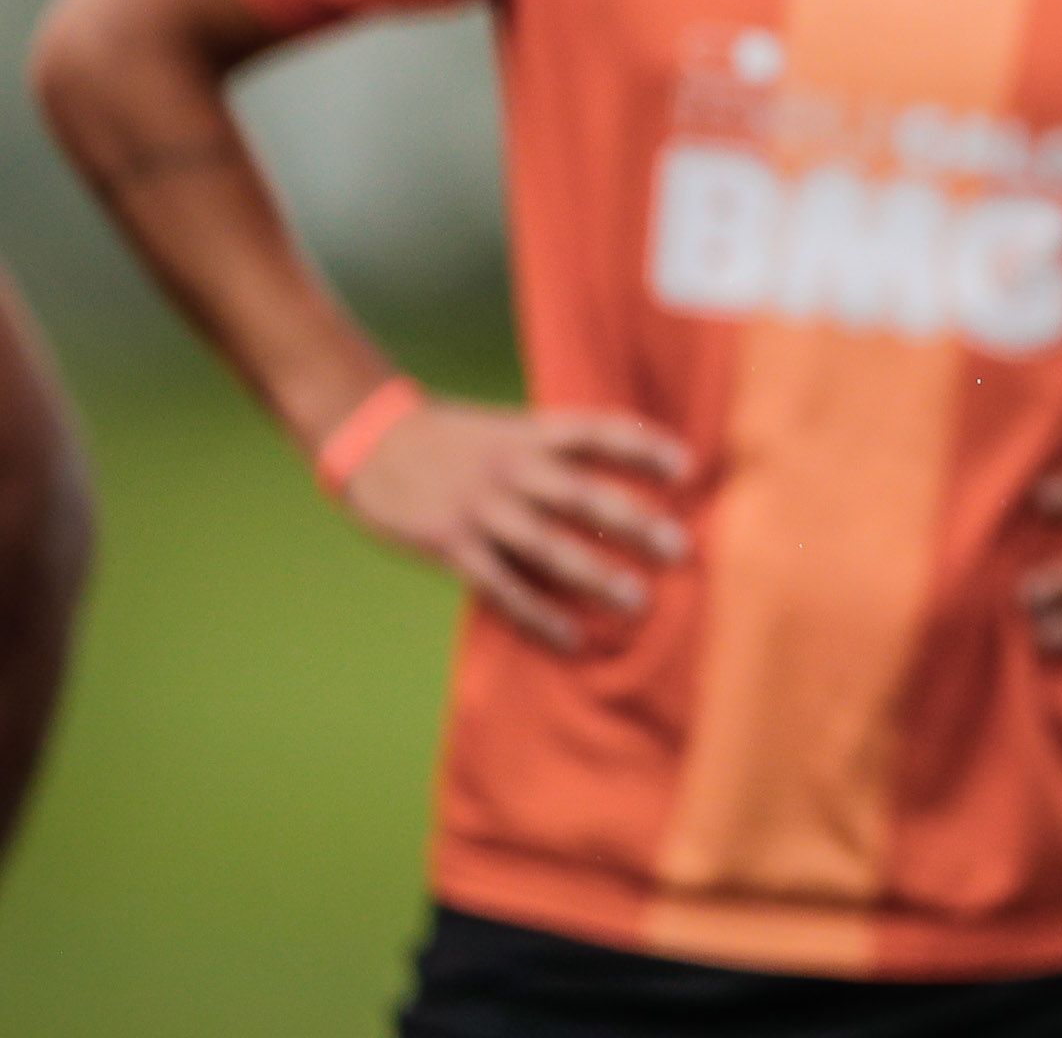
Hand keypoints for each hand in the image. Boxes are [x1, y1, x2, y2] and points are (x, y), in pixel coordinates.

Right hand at [338, 397, 689, 652]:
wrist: (369, 440)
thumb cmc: (453, 439)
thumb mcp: (508, 429)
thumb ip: (557, 451)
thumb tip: (623, 481)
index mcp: (529, 434)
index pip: (598, 431)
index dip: (643, 446)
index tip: (688, 466)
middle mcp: (511, 469)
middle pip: (583, 494)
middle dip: (634, 522)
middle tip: (680, 547)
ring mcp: (480, 509)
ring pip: (547, 547)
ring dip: (595, 576)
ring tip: (637, 600)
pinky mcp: (450, 547)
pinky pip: (502, 588)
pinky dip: (538, 615)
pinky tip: (572, 638)